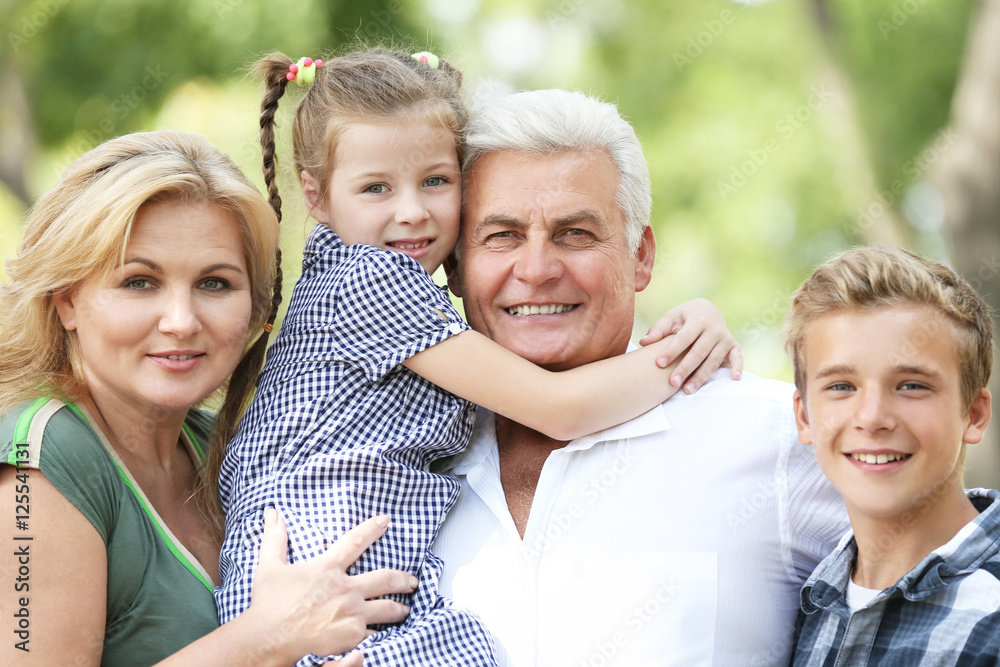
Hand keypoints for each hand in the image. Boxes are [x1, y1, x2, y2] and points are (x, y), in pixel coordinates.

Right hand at [245, 509, 415, 663]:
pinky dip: (379, 632)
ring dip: (398, 608)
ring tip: (404, 609)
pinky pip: (373, 632)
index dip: (373, 528)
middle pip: (385, 578)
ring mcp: (352, 612)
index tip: (385, 521)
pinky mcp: (352, 634)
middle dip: (402, 579)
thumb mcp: (269, 567)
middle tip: (411, 581)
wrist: (269, 638)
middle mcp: (345, 588)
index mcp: (328, 568)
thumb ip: (275, 539)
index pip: (356, 541)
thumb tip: (272, 514)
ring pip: (386, 608)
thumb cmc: (268, 605)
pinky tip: (385, 633)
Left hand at [639, 298, 742, 392]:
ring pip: (713, 360)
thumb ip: (659, 329)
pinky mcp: (733, 346)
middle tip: (672, 382)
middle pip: (698, 352)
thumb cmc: (684, 317)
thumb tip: (644, 342)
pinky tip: (734, 378)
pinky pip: (738, 357)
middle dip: (685, 368)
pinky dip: (738, 367)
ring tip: (687, 390)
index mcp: (697, 320)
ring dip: (701, 376)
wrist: (708, 310)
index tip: (659, 363)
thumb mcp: (672, 317)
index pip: (683, 338)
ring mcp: (725, 338)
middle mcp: (714, 329)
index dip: (671, 351)